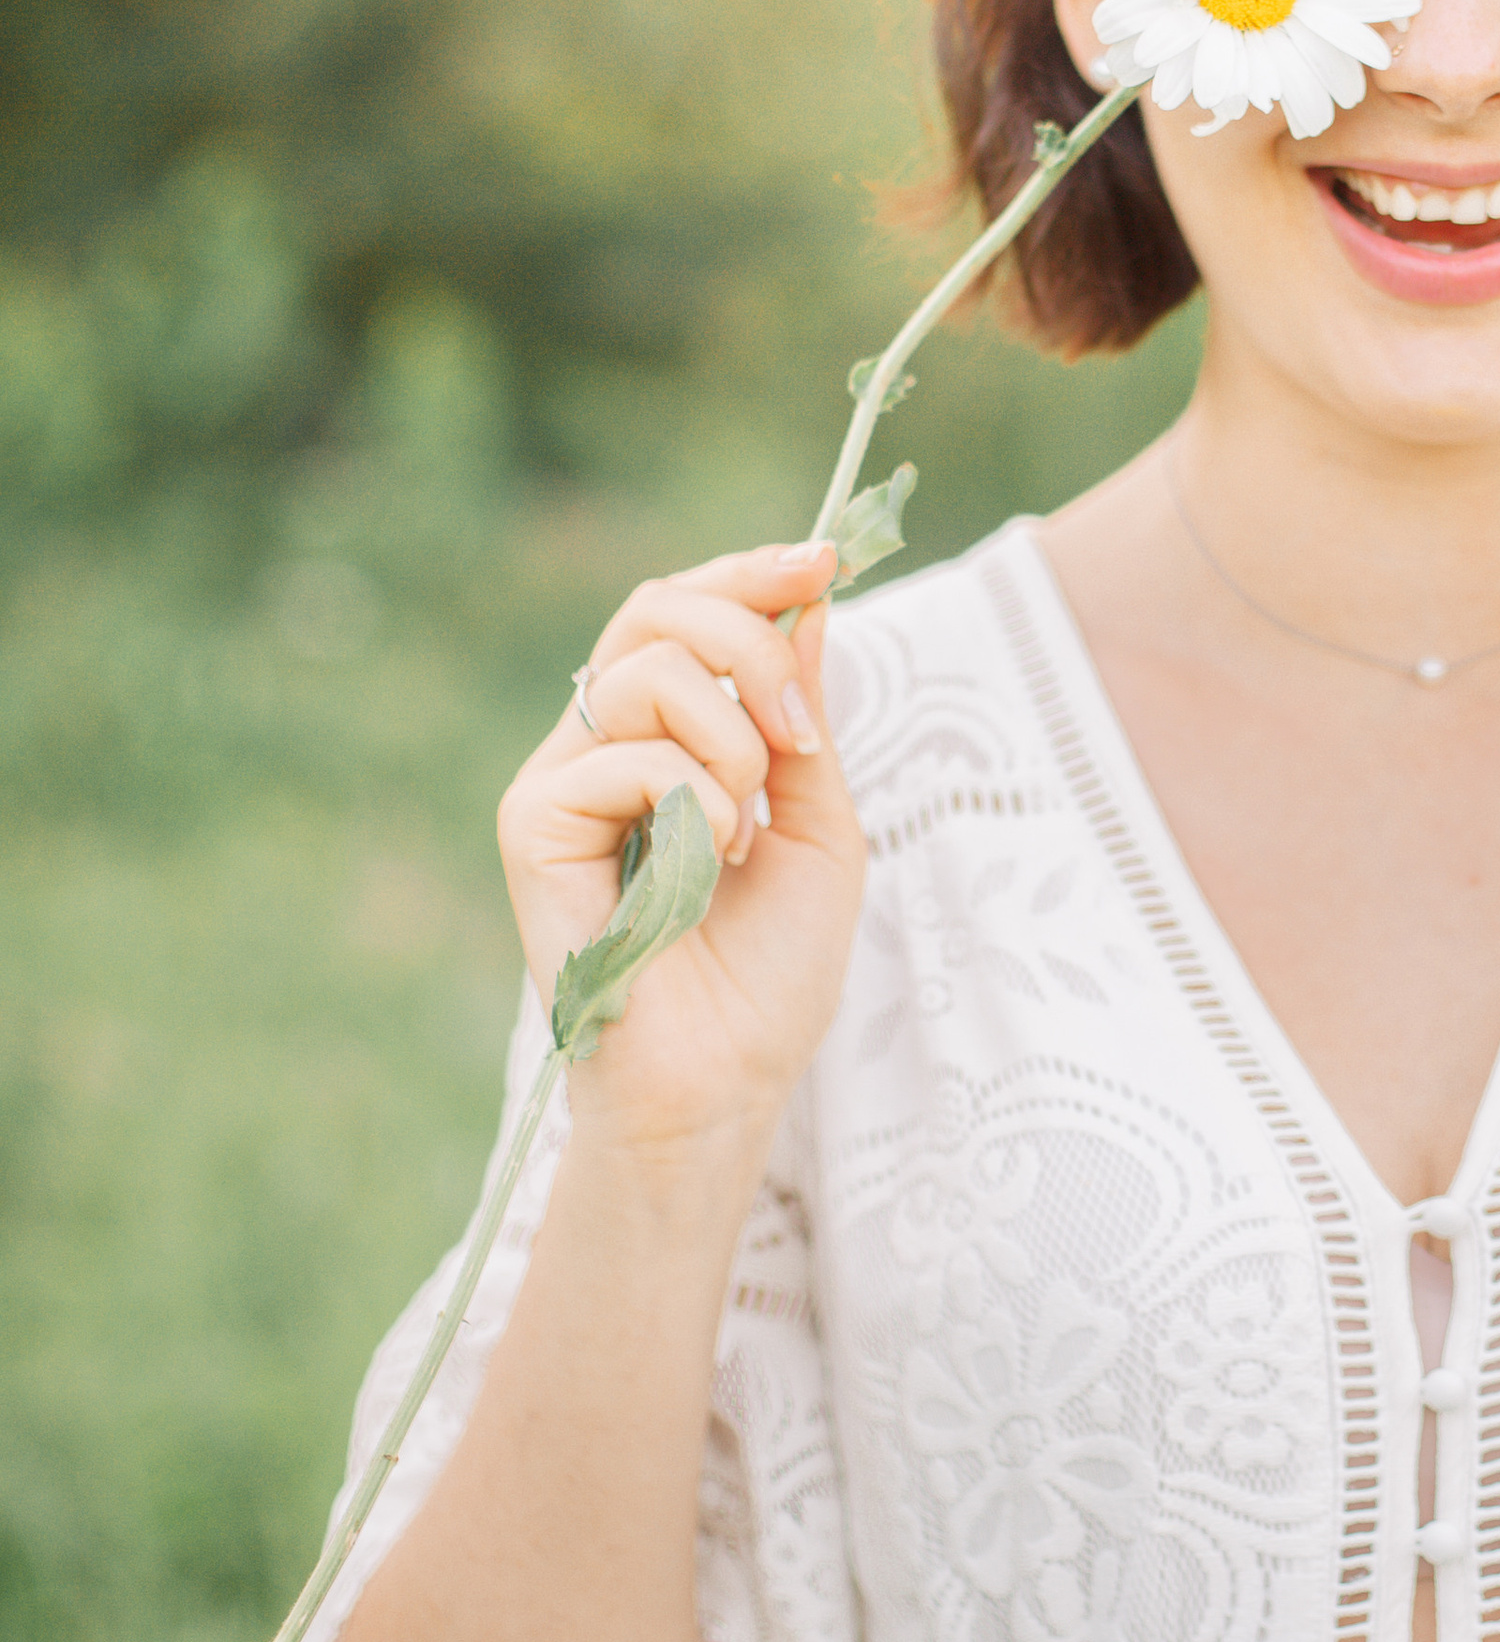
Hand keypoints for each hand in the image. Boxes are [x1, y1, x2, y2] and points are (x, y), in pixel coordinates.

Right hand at [496, 539, 865, 1152]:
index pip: (686, 613)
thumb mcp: (822, 823)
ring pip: (646, 669)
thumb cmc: (771, 972)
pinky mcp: (531, 824)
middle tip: (800, 732)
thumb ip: (804, 714)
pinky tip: (712, 866)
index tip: (825, 560)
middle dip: (750, 641)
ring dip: (734, 740)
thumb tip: (810, 598)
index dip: (751, 574)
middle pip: (653, 608)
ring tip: (750, 829)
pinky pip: (624, 752)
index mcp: (666, 737)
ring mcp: (560, 781)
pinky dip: (695, 798)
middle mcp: (602, 745)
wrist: (729, 1081)